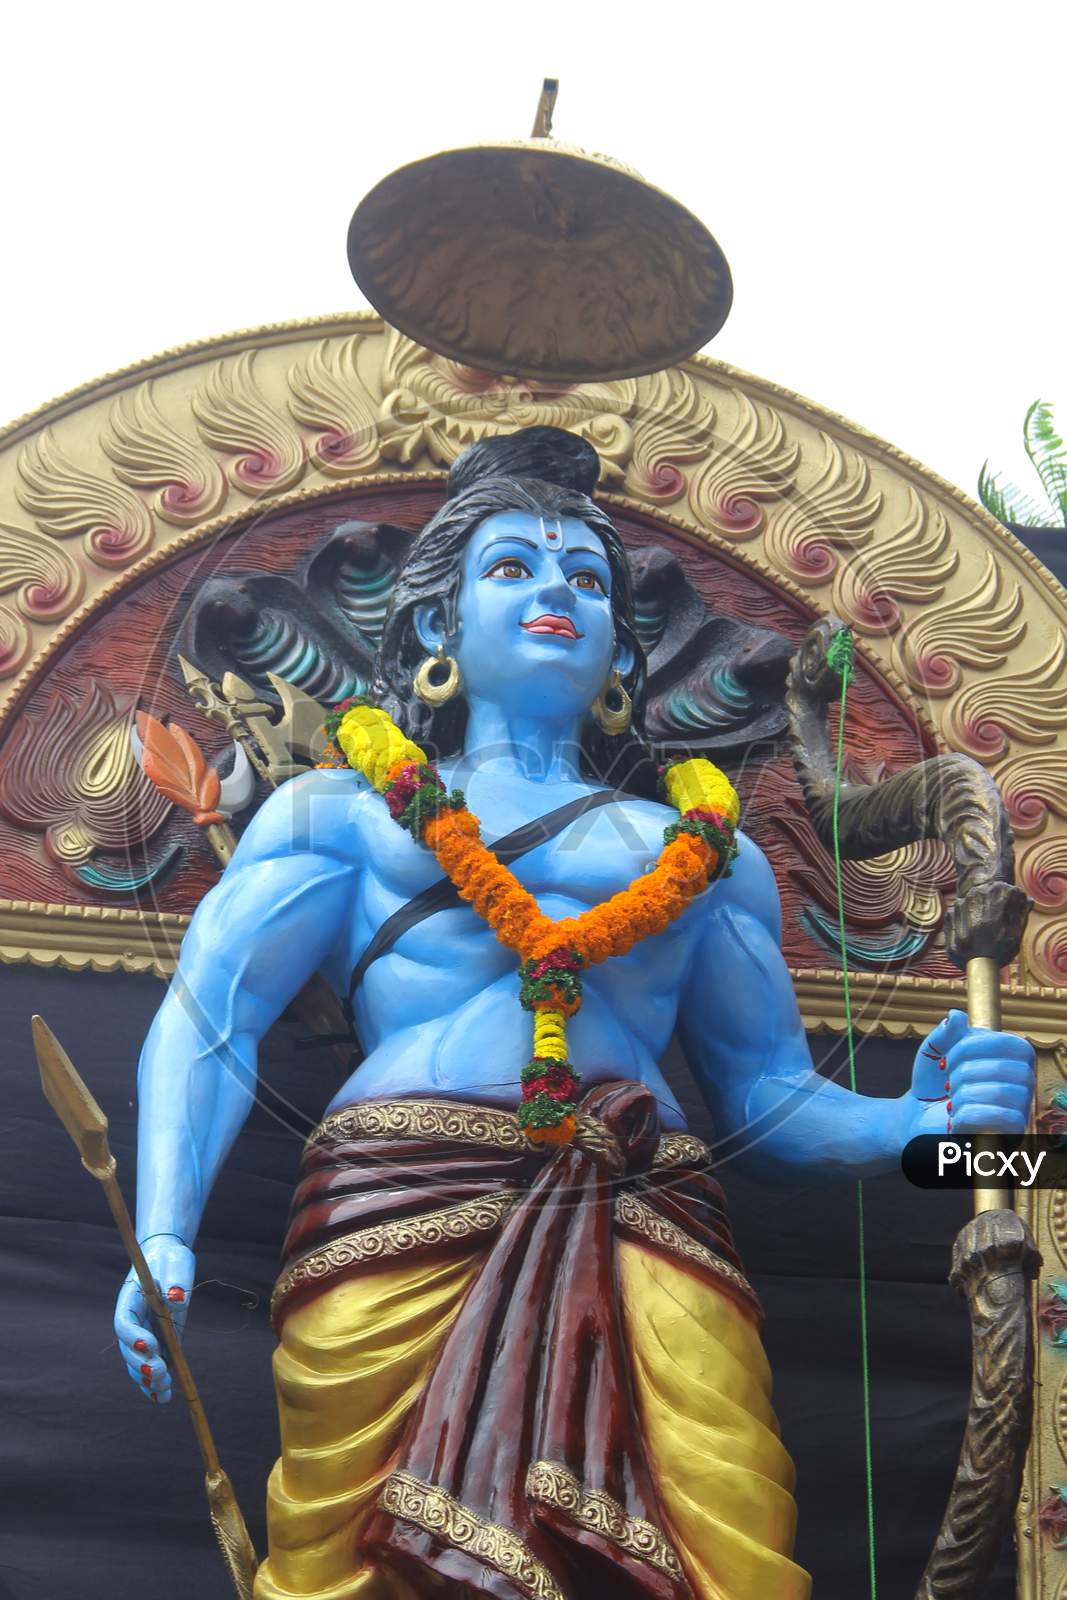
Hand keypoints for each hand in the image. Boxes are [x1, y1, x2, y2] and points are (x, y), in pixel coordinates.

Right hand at [113, 1234, 194, 1404]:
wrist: (170, 1262)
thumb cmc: (170, 1259)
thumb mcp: (176, 1262)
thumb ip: (177, 1280)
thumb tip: (177, 1301)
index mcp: (130, 1300)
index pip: (124, 1323)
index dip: (133, 1337)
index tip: (149, 1344)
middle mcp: (133, 1321)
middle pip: (127, 1349)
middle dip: (141, 1364)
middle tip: (159, 1371)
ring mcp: (143, 1334)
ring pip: (136, 1364)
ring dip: (147, 1380)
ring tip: (164, 1390)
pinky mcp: (157, 1343)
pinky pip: (150, 1367)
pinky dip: (154, 1384)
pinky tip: (164, 1397)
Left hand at [904, 1009, 1034, 1140]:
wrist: (918, 1118)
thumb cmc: (934, 1083)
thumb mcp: (934, 1051)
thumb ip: (946, 1032)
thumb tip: (956, 1015)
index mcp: (1011, 1058)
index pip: (1012, 1044)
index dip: (975, 1047)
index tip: (947, 1059)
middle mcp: (1024, 1082)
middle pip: (1004, 1068)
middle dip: (964, 1073)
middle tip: (948, 1082)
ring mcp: (1020, 1108)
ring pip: (999, 1092)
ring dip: (962, 1094)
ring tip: (952, 1100)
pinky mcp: (1011, 1133)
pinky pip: (994, 1116)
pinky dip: (964, 1114)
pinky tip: (955, 1117)